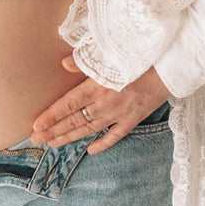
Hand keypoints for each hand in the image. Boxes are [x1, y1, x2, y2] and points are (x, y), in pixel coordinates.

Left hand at [31, 58, 170, 153]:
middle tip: (37, 139)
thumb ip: (84, 61)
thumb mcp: (110, 54)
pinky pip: (114, 136)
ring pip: (89, 130)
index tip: (36, 125)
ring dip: (70, 137)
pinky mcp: (133, 119)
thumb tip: (63, 63)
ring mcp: (119, 114)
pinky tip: (90, 150)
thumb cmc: (138, 57)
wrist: (169, 67)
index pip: (68, 104)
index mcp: (97, 86)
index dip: (51, 116)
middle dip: (53, 130)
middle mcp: (105, 104)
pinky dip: (102, 144)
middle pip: (74, 120)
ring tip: (53, 144)